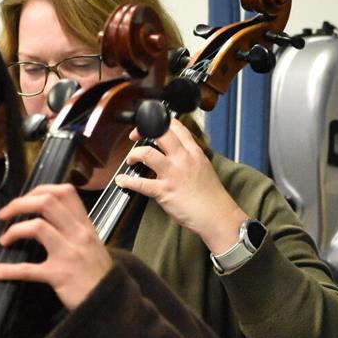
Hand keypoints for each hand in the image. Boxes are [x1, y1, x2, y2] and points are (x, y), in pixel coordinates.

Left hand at [0, 183, 112, 310]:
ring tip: (4, 241)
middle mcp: (78, 235)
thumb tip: (50, 223)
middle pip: (46, 202)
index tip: (24, 200)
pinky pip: (28, 270)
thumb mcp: (93, 247)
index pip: (65, 192)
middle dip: (19, 203)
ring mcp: (69, 254)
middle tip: (4, 215)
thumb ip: (76, 232)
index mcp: (85, 226)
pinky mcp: (60, 275)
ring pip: (37, 227)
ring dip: (14, 230)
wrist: (111, 303)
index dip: (39, 190)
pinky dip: (7, 270)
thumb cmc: (99, 277)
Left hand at [115, 118, 246, 253]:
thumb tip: (178, 155)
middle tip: (135, 137)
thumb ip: (190, 158)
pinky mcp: (165, 191)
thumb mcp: (203, 168)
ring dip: (134, 154)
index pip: (176, 127)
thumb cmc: (211, 196)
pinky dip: (127, 181)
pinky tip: (121, 181)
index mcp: (193, 152)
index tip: (150, 126)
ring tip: (130, 159)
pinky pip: (141, 184)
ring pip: (147, 153)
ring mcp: (173, 174)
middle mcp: (183, 158)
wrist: (216, 215)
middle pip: (160, 132)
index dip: (160, 122)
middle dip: (143, 130)